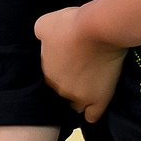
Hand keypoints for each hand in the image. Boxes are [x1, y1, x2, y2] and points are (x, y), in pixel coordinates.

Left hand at [34, 7, 125, 122]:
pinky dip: (93, 111)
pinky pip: (93, 116)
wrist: (97, 28)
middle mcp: (60, 90)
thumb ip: (41, 34)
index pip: (49, 81)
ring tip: (91, 85)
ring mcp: (79, 97)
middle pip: (62, 93)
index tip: (69, 61)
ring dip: (80, 98)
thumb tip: (43, 39)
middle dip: (69, 84)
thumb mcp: (45, 24)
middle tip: (81, 69)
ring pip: (76, 106)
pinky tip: (96, 103)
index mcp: (47, 74)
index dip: (59, 72)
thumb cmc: (70, 24)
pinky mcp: (99, 99)